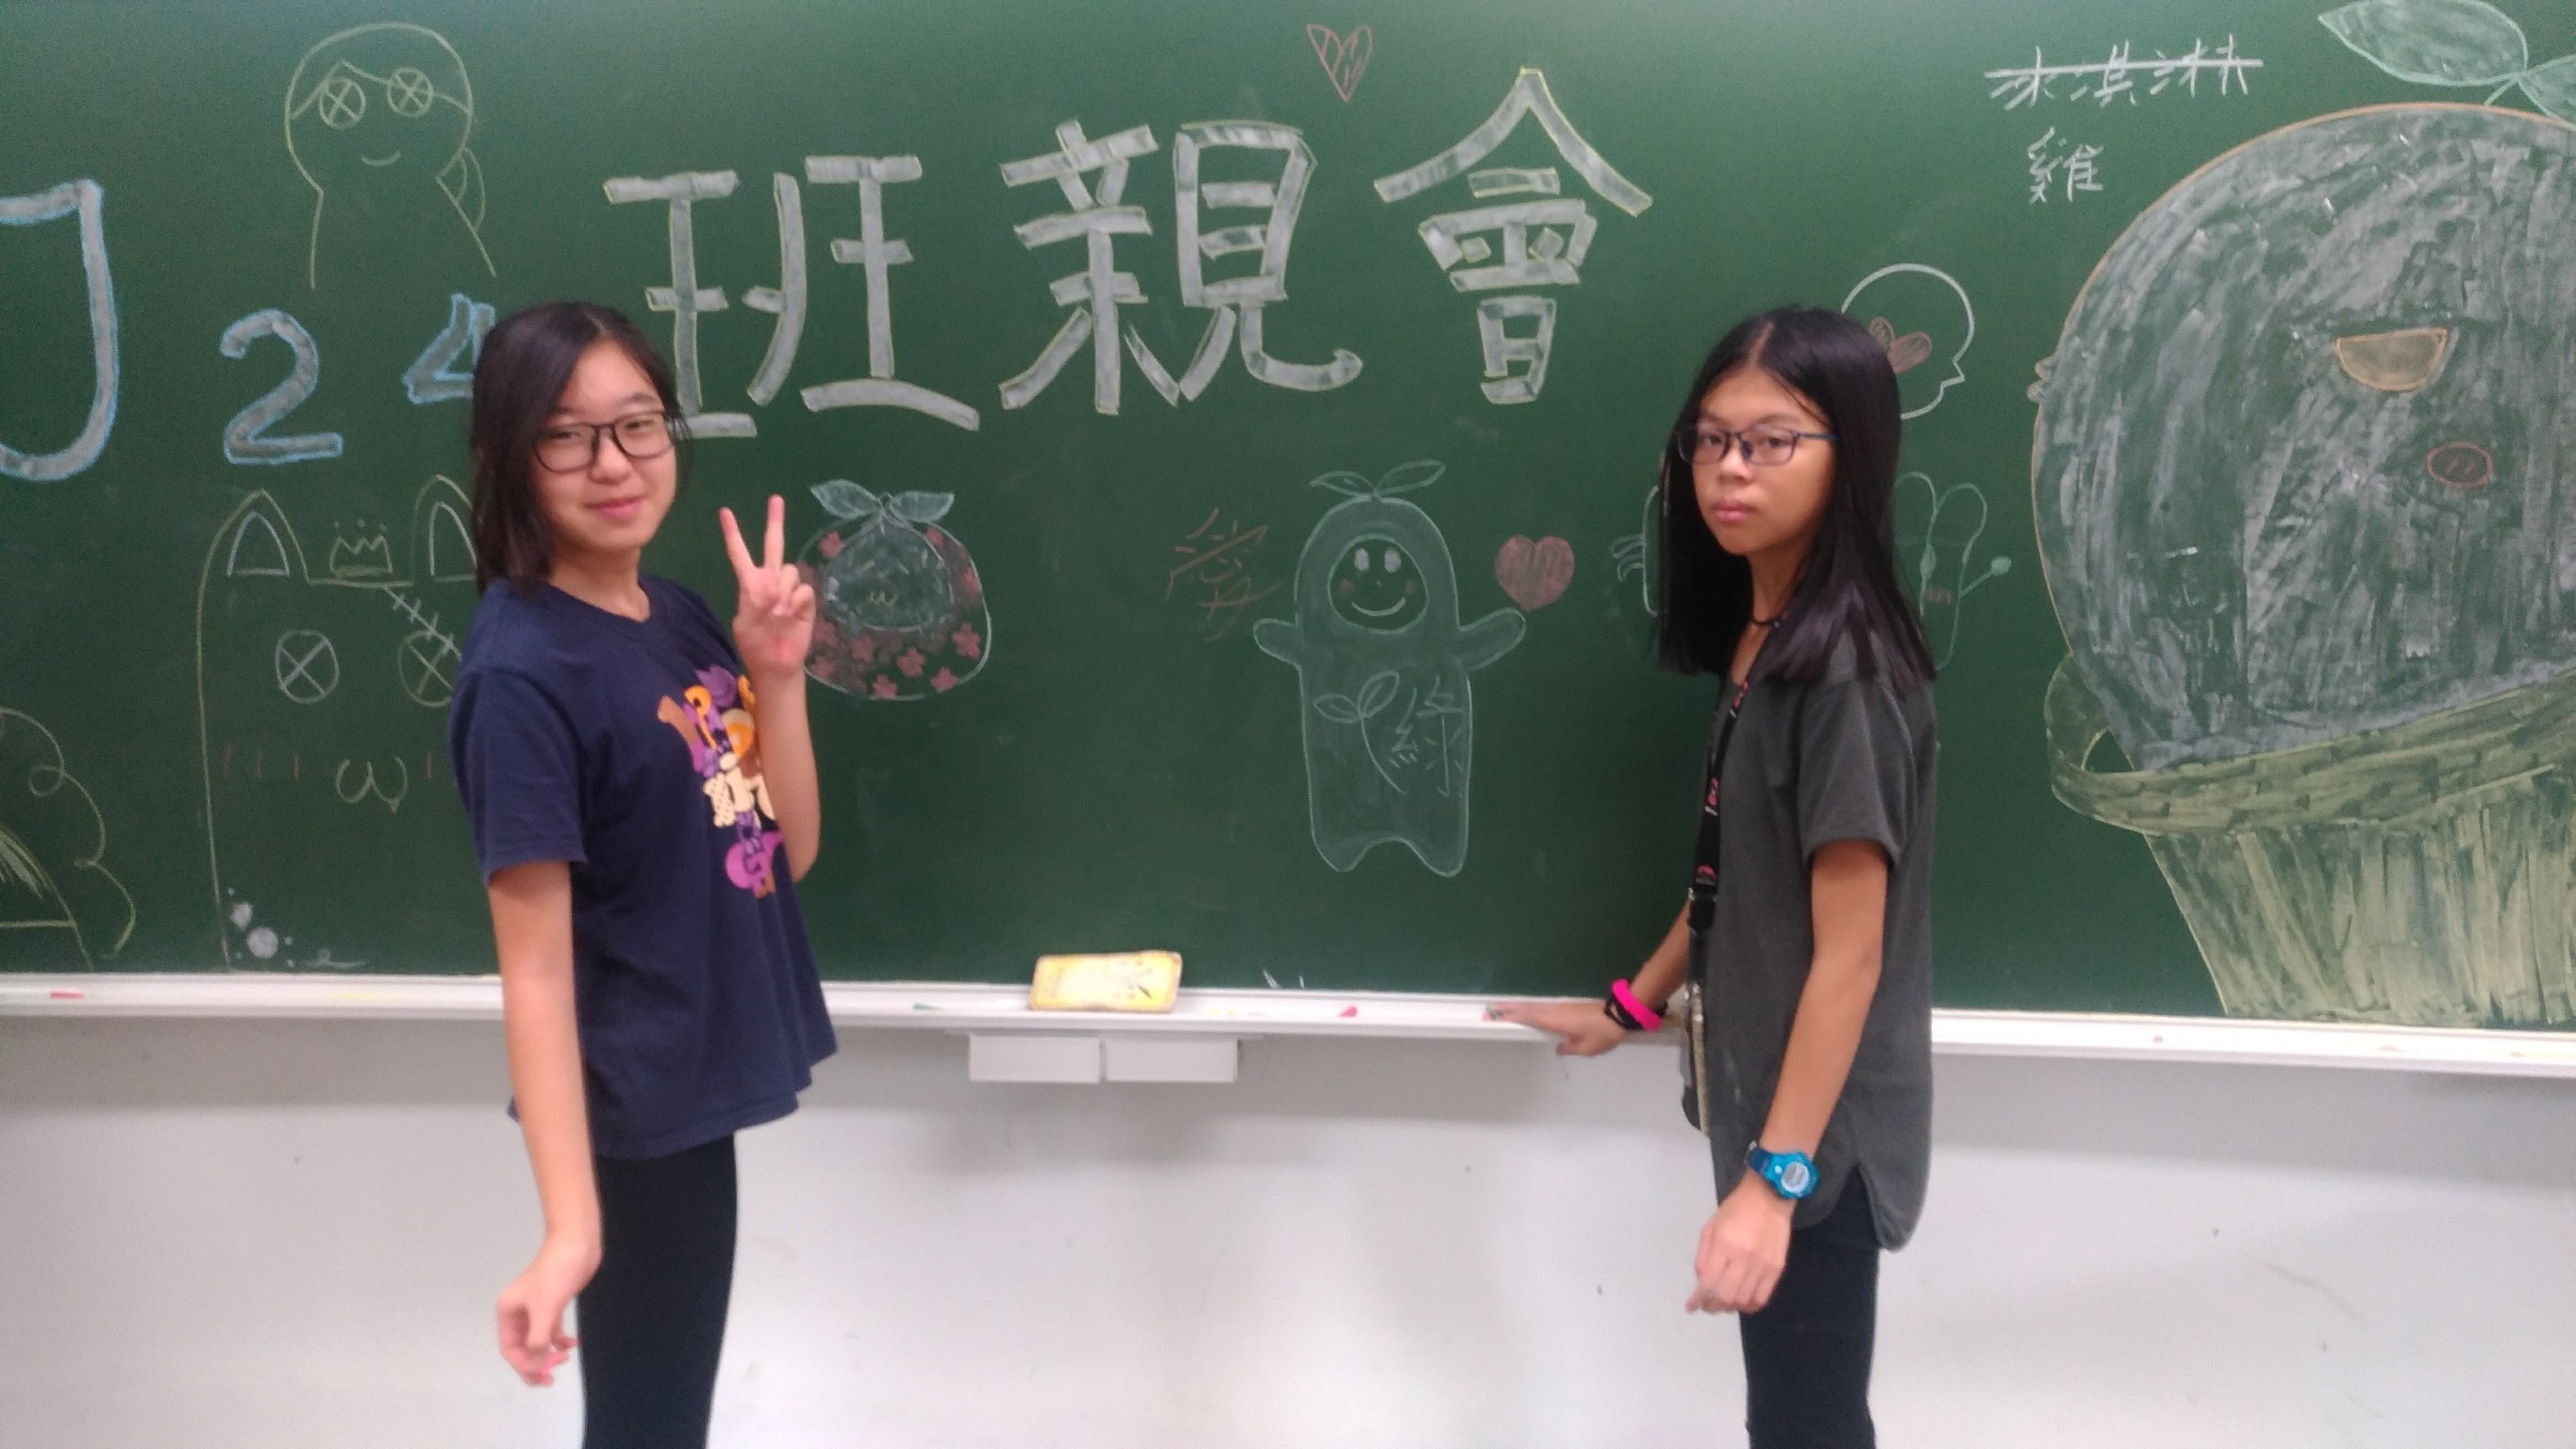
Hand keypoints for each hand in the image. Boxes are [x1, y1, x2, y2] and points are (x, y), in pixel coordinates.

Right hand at [495, 1233, 598, 1386]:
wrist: (577, 1244)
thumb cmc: (556, 1274)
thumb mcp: (545, 1309)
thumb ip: (537, 1338)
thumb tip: (535, 1362)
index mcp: (508, 1311)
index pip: (510, 1348)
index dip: (524, 1365)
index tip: (543, 1374)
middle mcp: (518, 1312)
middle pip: (521, 1347)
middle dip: (535, 1363)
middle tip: (551, 1378)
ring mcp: (536, 1308)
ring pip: (536, 1340)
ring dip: (548, 1353)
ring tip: (564, 1358)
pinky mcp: (553, 1304)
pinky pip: (551, 1330)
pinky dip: (559, 1340)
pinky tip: (572, 1344)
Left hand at [720, 495, 816, 684]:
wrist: (776, 664)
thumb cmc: (754, 644)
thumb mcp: (744, 623)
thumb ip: (754, 602)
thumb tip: (773, 589)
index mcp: (750, 583)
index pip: (740, 554)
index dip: (733, 534)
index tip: (725, 512)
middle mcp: (771, 580)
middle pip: (774, 545)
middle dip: (775, 522)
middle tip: (776, 499)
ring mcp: (789, 589)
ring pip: (789, 570)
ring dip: (782, 589)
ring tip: (778, 611)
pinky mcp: (806, 601)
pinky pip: (803, 589)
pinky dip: (795, 600)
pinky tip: (789, 614)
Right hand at [1490, 999, 1628, 1056]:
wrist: (1619, 1016)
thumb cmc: (1602, 1034)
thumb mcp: (1585, 1048)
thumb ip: (1569, 1048)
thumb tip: (1558, 1048)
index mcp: (1555, 1021)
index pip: (1527, 1017)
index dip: (1510, 1017)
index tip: (1494, 1017)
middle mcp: (1555, 1011)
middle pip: (1526, 1008)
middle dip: (1507, 1008)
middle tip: (1489, 1010)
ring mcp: (1561, 1007)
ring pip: (1533, 1006)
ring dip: (1517, 1007)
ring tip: (1502, 1009)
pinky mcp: (1567, 1007)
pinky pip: (1542, 1007)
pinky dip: (1530, 1008)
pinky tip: (1527, 1012)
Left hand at [1686, 1177, 1793, 1314]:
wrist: (1768, 1198)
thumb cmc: (1735, 1210)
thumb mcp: (1710, 1228)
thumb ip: (1704, 1257)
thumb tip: (1701, 1283)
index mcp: (1723, 1245)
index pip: (1708, 1282)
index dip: (1698, 1299)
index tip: (1691, 1307)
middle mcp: (1743, 1258)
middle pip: (1726, 1296)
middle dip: (1713, 1306)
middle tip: (1708, 1306)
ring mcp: (1762, 1265)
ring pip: (1744, 1300)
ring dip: (1730, 1308)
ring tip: (1724, 1304)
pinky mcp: (1777, 1269)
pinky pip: (1762, 1298)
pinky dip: (1750, 1305)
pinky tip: (1742, 1302)